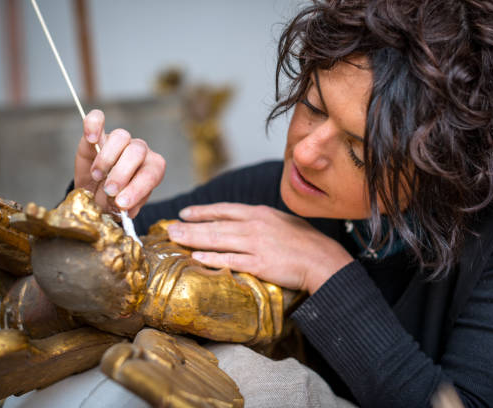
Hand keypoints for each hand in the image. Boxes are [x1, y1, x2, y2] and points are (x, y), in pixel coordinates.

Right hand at [74, 109, 165, 216]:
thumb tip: (120, 203)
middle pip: (137, 152)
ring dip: (107, 159)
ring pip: (121, 137)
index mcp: (152, 171)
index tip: (122, 203)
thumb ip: (124, 205)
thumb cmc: (113, 202)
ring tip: (97, 176)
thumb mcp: (121, 210)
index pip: (151, 174)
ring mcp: (119, 142)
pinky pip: (97, 119)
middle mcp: (139, 153)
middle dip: (122, 174)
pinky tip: (91, 138)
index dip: (138, 188)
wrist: (93, 196)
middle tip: (109, 190)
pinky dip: (94, 124)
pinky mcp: (96, 135)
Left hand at [166, 203, 353, 293]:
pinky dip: (212, 259)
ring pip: (218, 240)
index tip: (186, 212)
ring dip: (194, 239)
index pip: (224, 209)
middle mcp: (254, 225)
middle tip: (170, 228)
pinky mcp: (259, 264)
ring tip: (175, 239)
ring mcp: (256, 244)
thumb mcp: (281, 221)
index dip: (203, 211)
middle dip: (190, 226)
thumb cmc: (305, 242)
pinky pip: (230, 260)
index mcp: (259, 213)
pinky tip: (196, 258)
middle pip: (215, 224)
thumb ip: (260, 221)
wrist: (323, 259)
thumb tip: (243, 222)